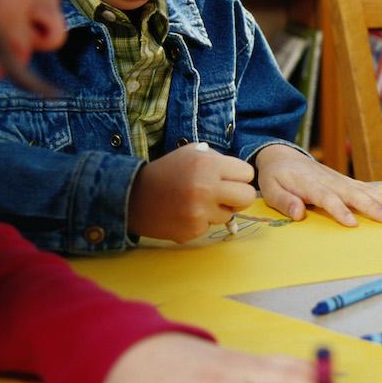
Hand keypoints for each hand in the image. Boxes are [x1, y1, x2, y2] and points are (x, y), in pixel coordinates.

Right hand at [129, 143, 256, 241]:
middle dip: (238, 196)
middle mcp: (206, 188)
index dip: (239, 176)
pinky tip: (186, 213)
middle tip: (224, 195)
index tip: (228, 179)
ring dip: (218, 210)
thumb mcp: (191, 152)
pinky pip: (211, 226)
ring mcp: (199, 212)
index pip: (247, 174)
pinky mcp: (193, 230)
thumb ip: (218, 159)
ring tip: (198, 202)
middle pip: (247, 197)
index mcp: (208, 164)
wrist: (133, 197)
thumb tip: (242, 175)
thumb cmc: (167, 172)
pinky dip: (202, 221)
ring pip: (230, 214)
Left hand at [256, 144, 381, 226]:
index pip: (327, 198)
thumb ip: (285, 201)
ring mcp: (341, 180)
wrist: (283, 155)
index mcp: (310, 184)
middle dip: (371, 206)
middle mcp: (330, 181)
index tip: (352, 223)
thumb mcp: (270, 190)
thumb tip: (300, 214)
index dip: (340, 210)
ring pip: (365, 190)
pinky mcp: (347, 181)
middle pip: (353, 194)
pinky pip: (368, 187)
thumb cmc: (277, 176)